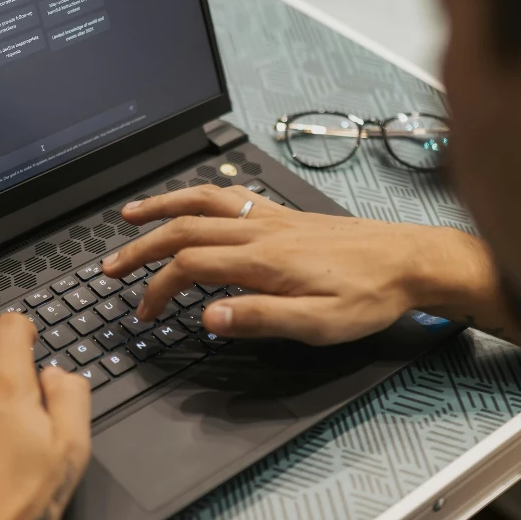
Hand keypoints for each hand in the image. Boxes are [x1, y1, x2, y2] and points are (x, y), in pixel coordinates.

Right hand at [100, 185, 494, 345]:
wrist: (410, 261)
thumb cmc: (369, 296)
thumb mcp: (317, 324)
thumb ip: (258, 318)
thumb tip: (207, 317)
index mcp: (261, 260)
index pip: (188, 266)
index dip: (157, 289)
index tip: (143, 312)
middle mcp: (260, 231)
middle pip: (183, 229)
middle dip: (140, 248)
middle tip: (110, 267)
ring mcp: (271, 218)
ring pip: (202, 202)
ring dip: (162, 208)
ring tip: (130, 215)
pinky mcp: (284, 215)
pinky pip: (229, 196)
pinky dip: (198, 195)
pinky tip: (193, 201)